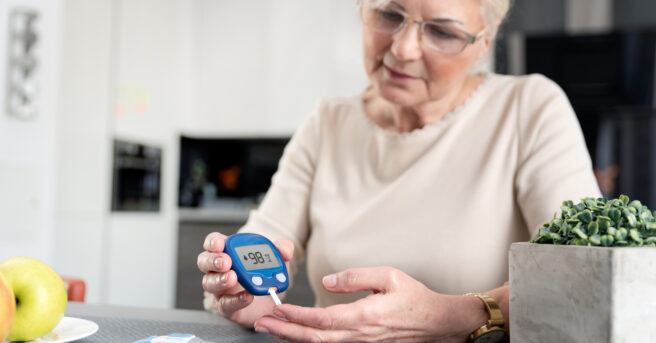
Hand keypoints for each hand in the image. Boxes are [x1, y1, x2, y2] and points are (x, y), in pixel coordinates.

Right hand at [197, 232, 294, 326]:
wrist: (269, 297)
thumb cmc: (265, 272)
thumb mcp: (277, 257)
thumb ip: (283, 249)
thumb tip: (285, 250)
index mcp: (228, 251)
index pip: (213, 242)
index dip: (213, 242)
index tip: (220, 243)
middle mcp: (218, 269)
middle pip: (204, 261)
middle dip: (213, 260)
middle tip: (226, 262)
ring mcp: (220, 288)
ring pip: (209, 283)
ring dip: (220, 280)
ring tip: (232, 278)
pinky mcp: (226, 306)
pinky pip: (225, 304)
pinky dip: (235, 300)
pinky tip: (247, 296)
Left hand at [254, 266, 486, 342]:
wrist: (437, 322)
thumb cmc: (415, 297)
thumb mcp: (389, 276)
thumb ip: (356, 276)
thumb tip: (327, 282)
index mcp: (365, 316)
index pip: (322, 319)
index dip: (296, 317)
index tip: (277, 310)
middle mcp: (360, 334)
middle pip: (315, 337)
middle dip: (285, 331)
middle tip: (261, 324)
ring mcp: (361, 342)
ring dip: (294, 336)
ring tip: (273, 327)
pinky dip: (311, 339)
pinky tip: (299, 333)